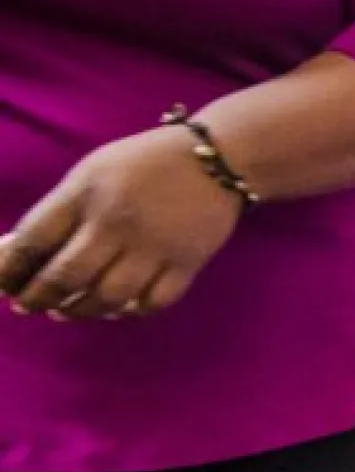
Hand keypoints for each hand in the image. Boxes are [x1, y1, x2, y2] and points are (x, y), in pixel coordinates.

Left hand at [0, 126, 242, 318]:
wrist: (216, 159)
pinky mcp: (186, 264)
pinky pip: (151, 303)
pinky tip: (116, 308)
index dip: (10, 269)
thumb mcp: (92, 172)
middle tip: (28, 306)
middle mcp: (116, 224)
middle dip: (38, 298)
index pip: (33, 241)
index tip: (4, 284)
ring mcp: (153, 247)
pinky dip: (128, 312)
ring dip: (79, 311)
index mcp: (86, 194)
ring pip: (106, 297)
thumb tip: (26, 255)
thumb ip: (61, 210)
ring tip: (66, 311)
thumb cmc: (144, 163)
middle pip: (65, 276)